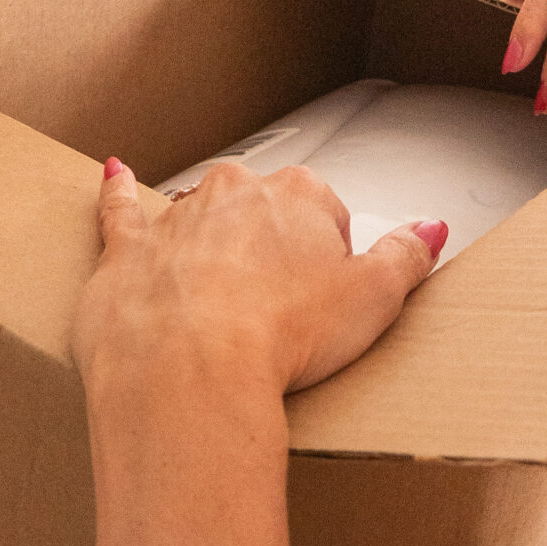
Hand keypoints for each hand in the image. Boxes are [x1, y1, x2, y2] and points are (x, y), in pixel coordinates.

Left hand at [75, 161, 445, 545]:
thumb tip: (429, 231)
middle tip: (281, 313)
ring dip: (210, 242)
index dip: (331, 263)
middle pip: (263, 211)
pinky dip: (119, 195)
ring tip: (221, 297)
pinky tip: (116, 177)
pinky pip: (121, 211)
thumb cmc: (279, 336)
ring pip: (200, 215)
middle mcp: (234, 194)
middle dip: (272, 251)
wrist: (189, 368)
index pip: (327, 214)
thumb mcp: (376, 302)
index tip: (328, 303)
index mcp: (298, 196)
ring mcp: (176, 219)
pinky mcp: (126, 252)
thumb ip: (407, 257)